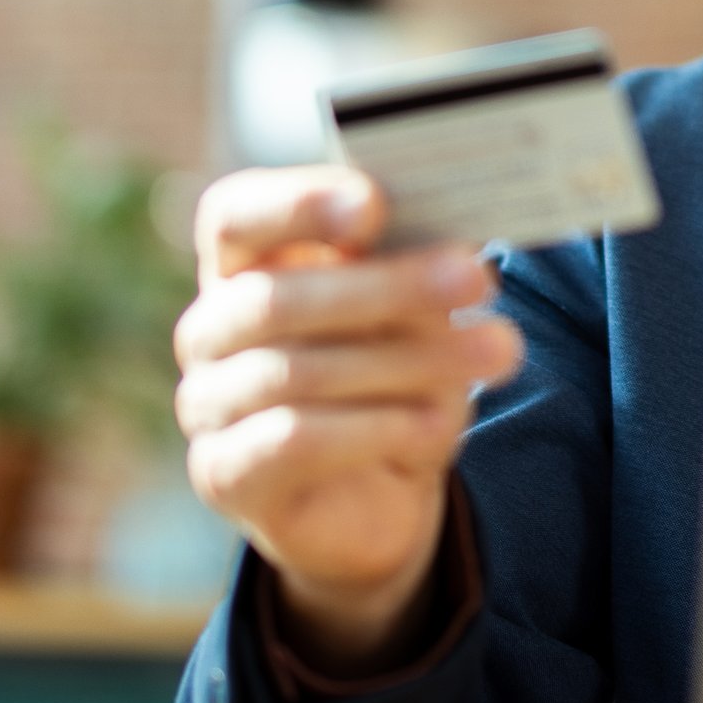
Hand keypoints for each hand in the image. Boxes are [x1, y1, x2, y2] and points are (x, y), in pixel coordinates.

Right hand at [175, 166, 525, 669]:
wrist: (375, 498)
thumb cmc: (390, 378)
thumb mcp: (411, 315)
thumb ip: (411, 271)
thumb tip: (458, 252)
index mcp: (243, 265)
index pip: (234, 215)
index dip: (296, 204)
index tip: (375, 205)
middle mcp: (209, 329)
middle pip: (275, 297)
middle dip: (387, 287)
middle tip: (478, 278)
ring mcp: (207, 404)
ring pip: (296, 372)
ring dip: (407, 361)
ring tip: (495, 352)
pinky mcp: (225, 474)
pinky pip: (295, 440)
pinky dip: (376, 428)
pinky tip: (436, 425)